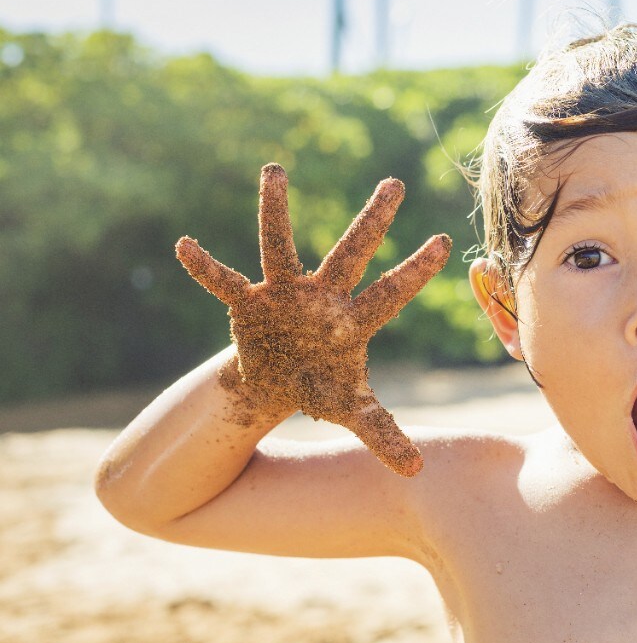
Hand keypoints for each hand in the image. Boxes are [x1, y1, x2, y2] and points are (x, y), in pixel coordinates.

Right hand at [175, 164, 450, 476]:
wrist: (275, 386)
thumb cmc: (320, 387)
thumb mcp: (350, 410)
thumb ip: (382, 433)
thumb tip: (416, 473)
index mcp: (355, 320)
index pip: (393, 292)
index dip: (417, 270)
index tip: (445, 241)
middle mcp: (323, 296)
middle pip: (352, 252)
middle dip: (373, 220)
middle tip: (396, 182)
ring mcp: (284, 293)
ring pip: (280, 245)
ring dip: (275, 210)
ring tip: (273, 170)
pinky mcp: (248, 302)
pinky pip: (224, 281)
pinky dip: (205, 267)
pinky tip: (185, 246)